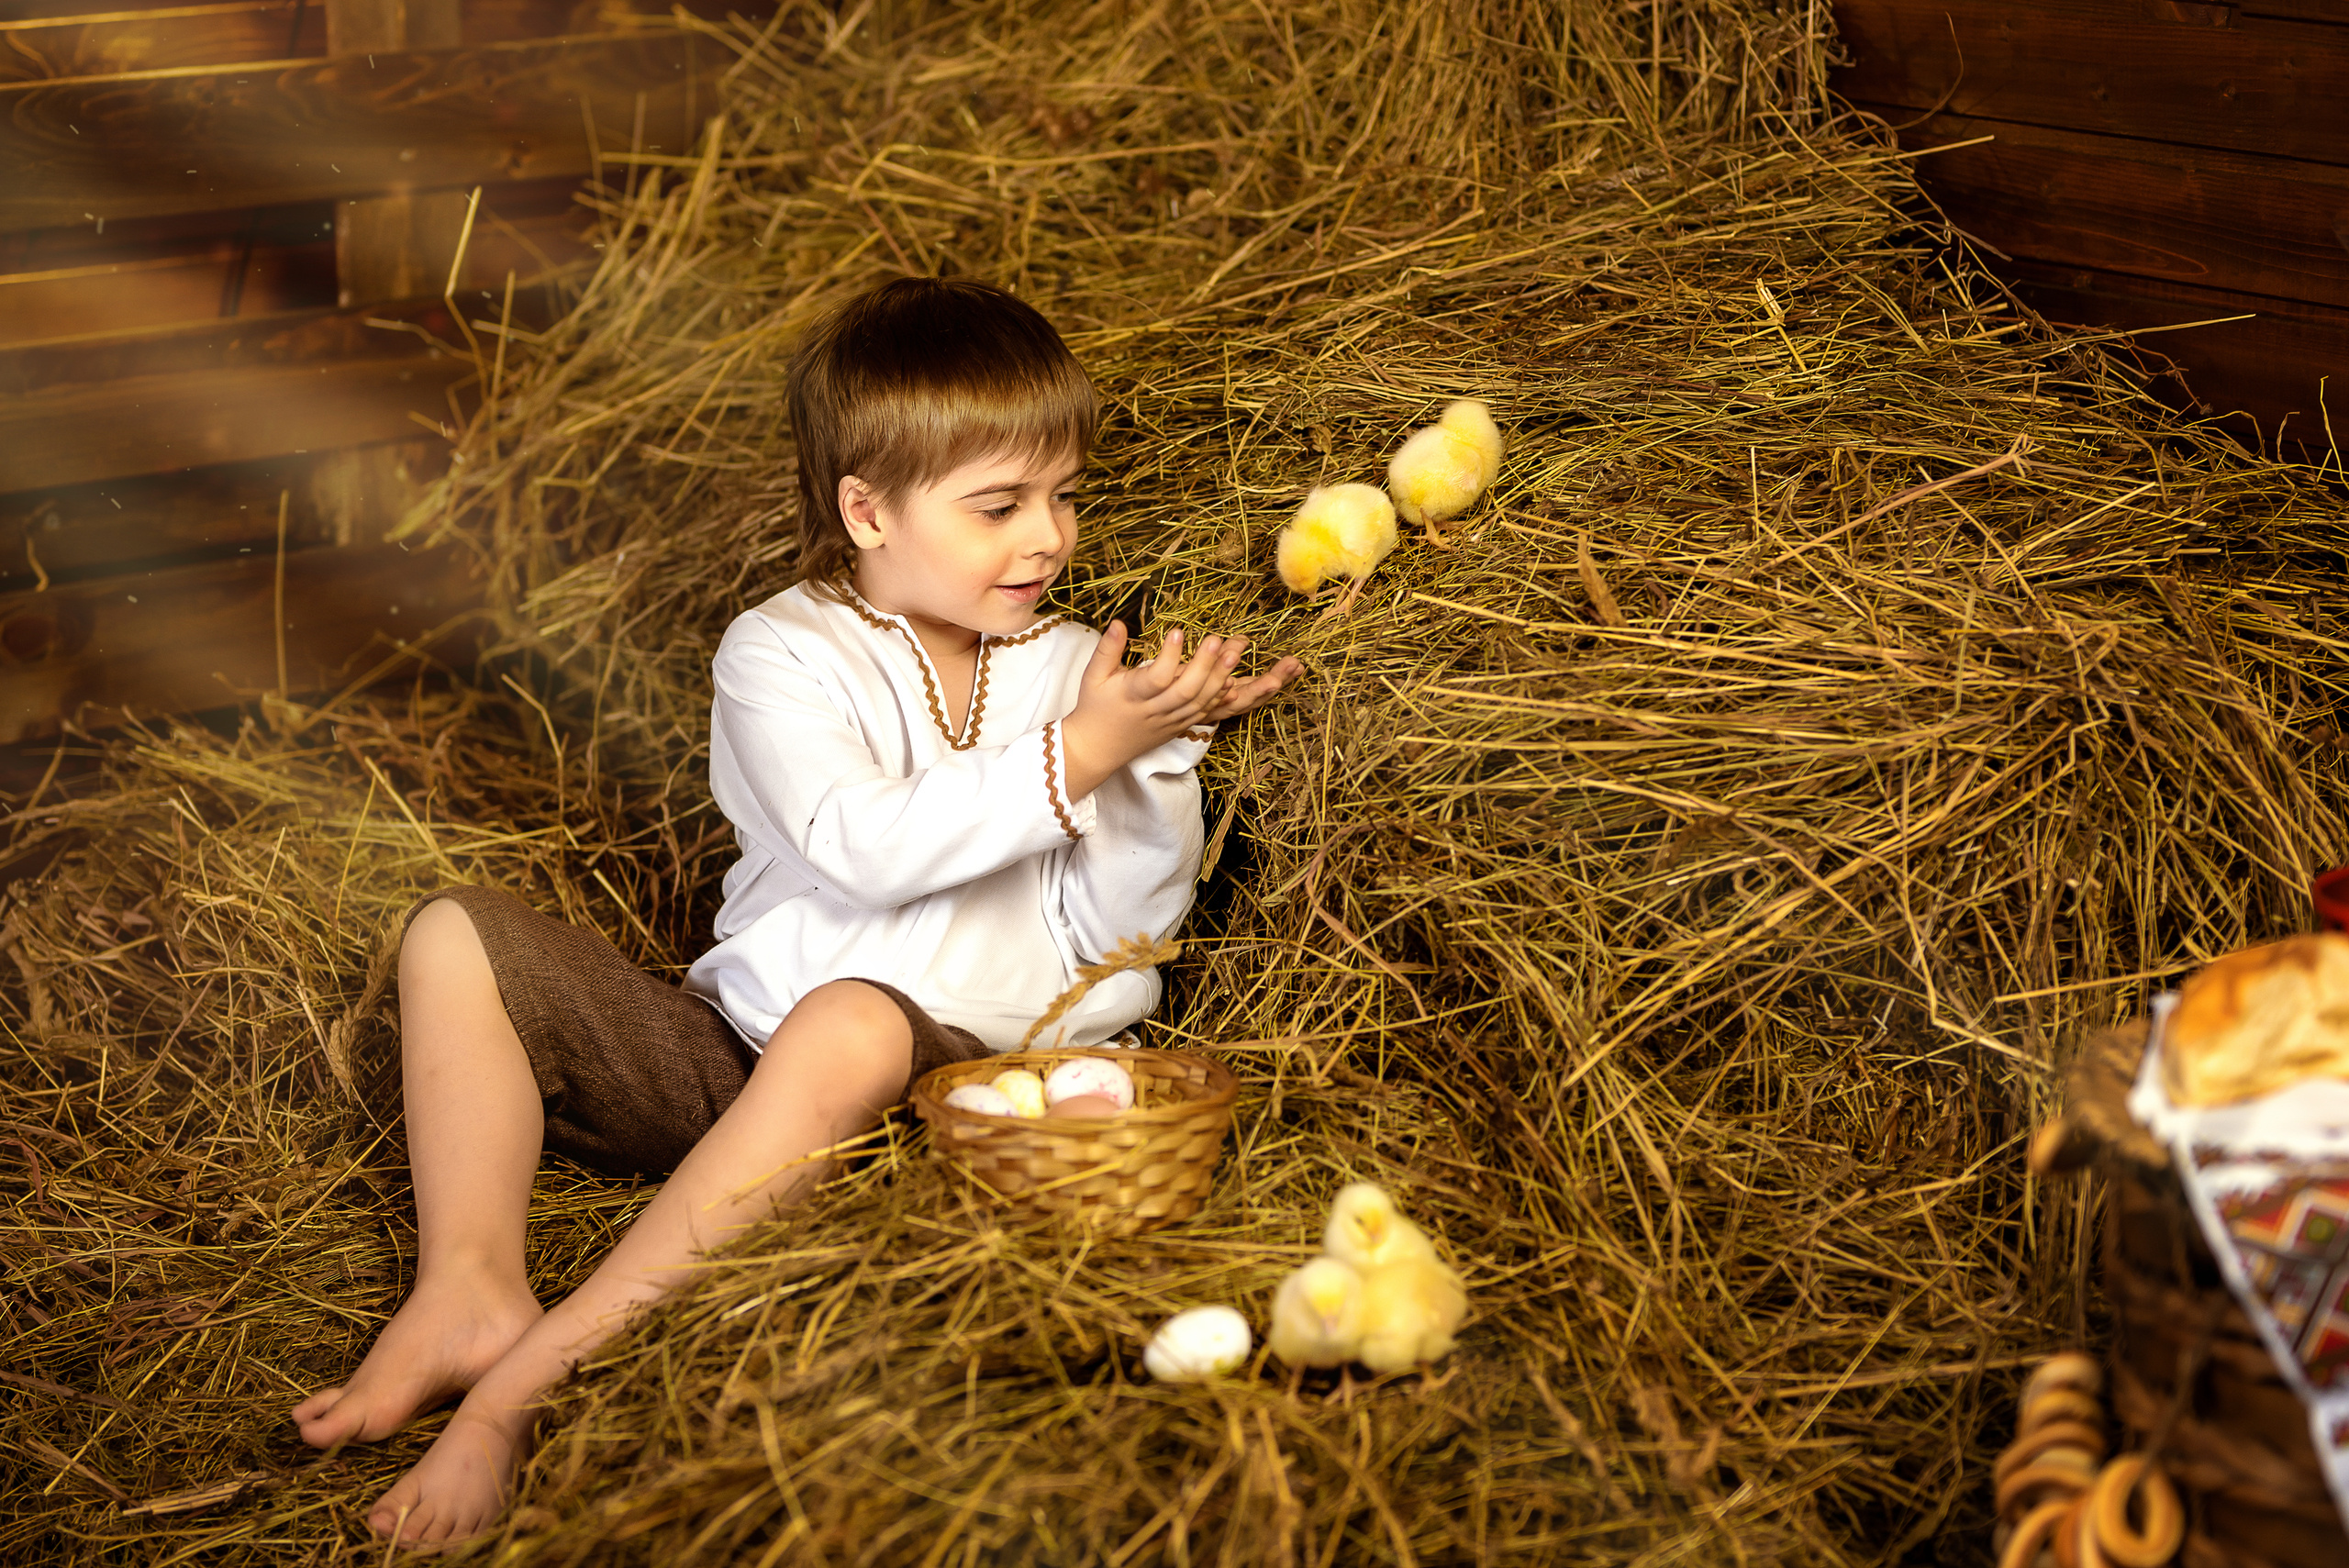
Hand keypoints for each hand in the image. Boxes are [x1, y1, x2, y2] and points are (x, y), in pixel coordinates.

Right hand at [1059, 622, 1298, 797]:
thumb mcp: (1094, 676)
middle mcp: (1155, 711)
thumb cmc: (1094, 707)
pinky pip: (1206, 713)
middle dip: (1205, 666)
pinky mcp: (1180, 727)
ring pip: (1200, 703)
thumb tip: (1120, 622)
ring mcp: (1171, 721)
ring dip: (1220, 678)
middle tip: (1219, 639)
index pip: (1155, 678)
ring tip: (1236, 652)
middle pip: (1185, 691)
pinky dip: (1222, 698)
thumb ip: (1108, 649)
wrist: (1097, 749)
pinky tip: (1237, 680)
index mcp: (1132, 695)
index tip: (1178, 631)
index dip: (1169, 657)